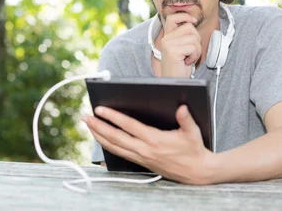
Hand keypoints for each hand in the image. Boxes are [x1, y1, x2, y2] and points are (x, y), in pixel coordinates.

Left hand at [82, 105, 215, 184]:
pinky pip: (119, 153)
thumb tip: (182, 108)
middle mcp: (144, 150)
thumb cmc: (194, 150)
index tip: (100, 109)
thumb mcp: (193, 133)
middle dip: (98, 127)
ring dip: (99, 136)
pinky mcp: (141, 162)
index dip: (112, 117)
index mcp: (154, 140)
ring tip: (89, 126)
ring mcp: (141, 158)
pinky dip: (108, 145)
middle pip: (115, 138)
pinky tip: (101, 139)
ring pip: (114, 147)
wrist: (196, 173)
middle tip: (85, 117)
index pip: (128, 126)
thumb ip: (186, 119)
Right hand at [160, 13, 200, 77]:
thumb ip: (185, 36)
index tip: (194, 20)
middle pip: (189, 28)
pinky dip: (194, 56)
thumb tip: (193, 23)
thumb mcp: (182, 48)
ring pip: (193, 38)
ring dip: (196, 50)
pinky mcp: (172, 50)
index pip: (173, 18)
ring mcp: (168, 44)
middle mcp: (166, 39)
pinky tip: (187, 62)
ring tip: (189, 58)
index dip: (184, 16)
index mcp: (167, 37)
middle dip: (196, 40)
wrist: (173, 81)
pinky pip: (193, 47)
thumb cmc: (180, 67)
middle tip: (191, 52)